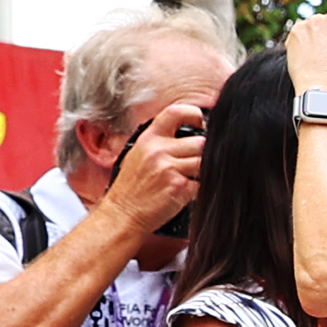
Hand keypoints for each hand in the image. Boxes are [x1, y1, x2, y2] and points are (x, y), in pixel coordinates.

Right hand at [99, 94, 208, 240]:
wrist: (123, 213)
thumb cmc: (130, 188)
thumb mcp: (138, 155)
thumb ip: (160, 143)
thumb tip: (188, 137)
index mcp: (149, 139)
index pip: (176, 112)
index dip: (194, 114)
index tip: (200, 124)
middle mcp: (159, 150)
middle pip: (200, 142)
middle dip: (201, 153)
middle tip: (193, 163)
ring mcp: (170, 169)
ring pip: (204, 162)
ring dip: (201, 171)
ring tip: (188, 178)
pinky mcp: (180, 187)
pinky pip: (202, 183)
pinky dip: (199, 188)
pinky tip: (186, 191)